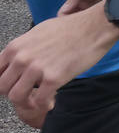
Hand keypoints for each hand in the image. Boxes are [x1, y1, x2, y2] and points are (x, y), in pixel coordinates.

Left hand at [0, 5, 118, 128]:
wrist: (95, 27)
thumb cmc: (71, 28)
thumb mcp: (37, 32)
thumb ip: (23, 48)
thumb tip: (16, 61)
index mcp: (15, 47)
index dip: (4, 82)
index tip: (14, 85)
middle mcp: (22, 58)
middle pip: (2, 87)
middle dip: (13, 93)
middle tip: (27, 93)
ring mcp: (37, 68)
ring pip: (16, 97)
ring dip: (26, 102)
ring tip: (37, 101)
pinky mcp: (54, 78)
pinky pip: (39, 101)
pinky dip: (43, 105)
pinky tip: (51, 103)